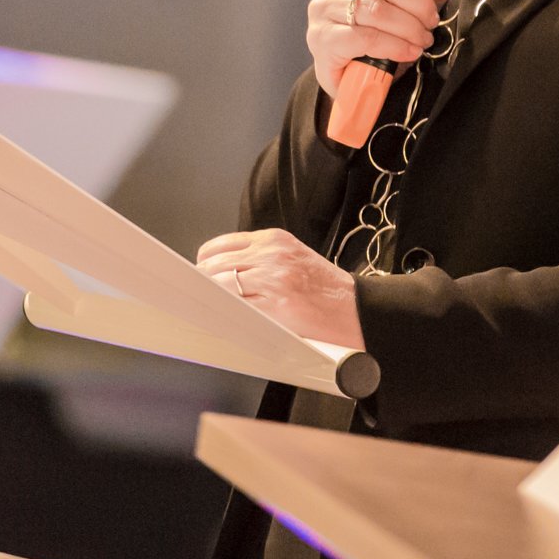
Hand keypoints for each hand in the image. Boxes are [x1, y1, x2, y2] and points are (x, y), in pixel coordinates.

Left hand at [195, 228, 364, 348]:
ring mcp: (274, 279)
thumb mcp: (293, 257)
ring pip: (221, 285)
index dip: (205, 264)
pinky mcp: (277, 306)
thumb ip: (260, 258)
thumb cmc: (326, 290)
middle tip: (202, 298)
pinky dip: (226, 315)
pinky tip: (226, 319)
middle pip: (214, 265)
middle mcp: (272, 255)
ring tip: (212, 310)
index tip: (200, 277)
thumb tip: (221, 271)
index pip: (220, 245)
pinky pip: (237, 308)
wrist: (357, 310)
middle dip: (205, 284)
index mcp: (274, 239)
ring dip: (212, 300)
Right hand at [305, 0, 482, 97]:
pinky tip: (408, 53)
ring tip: (422, 40)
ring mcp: (323, 7)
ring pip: (376, 10)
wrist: (352, 74)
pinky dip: (394, 46)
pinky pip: (364, 37)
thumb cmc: (383, 29)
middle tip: (432, 22)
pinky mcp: (321, 37)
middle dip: (419, 4)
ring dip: (409, 28)